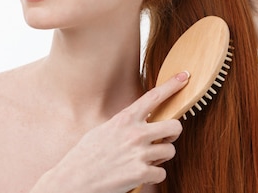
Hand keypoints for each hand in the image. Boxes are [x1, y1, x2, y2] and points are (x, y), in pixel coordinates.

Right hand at [38, 72, 188, 192]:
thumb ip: (124, 124)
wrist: (73, 181)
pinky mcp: (141, 173)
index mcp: (124, 119)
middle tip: (164, 139)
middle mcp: (135, 133)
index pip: (153, 96)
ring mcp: (139, 153)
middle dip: (173, 133)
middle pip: (175, 126)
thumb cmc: (85, 156)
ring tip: (144, 160)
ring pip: (170, 151)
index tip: (184, 77)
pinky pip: (162, 173)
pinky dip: (153, 176)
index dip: (171, 85)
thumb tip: (140, 121)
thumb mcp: (103, 130)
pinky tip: (139, 175)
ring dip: (161, 158)